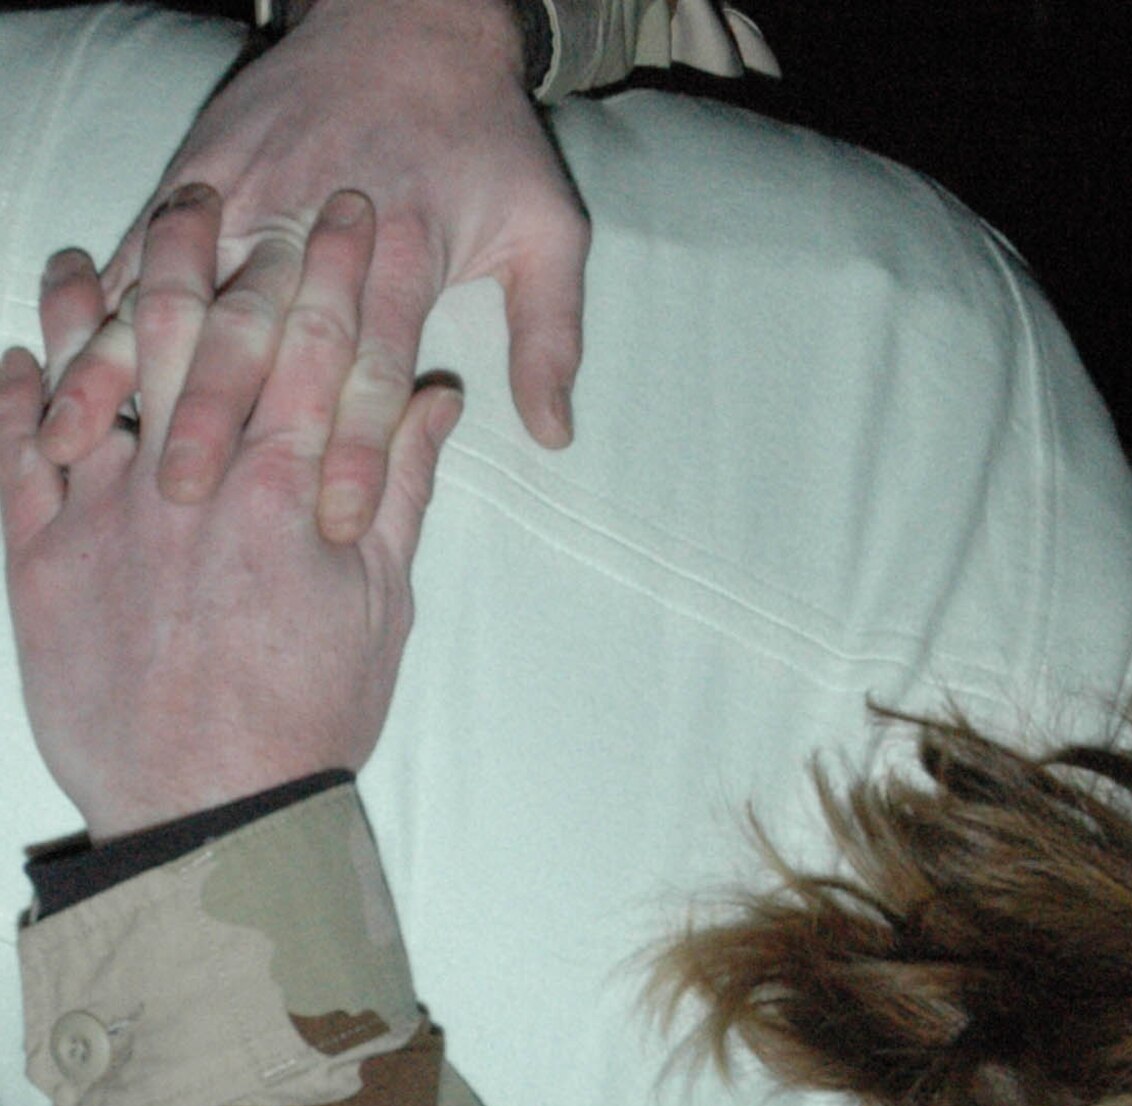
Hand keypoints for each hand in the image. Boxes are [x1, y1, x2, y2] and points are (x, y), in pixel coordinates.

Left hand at [2, 188, 459, 841]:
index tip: (356, 212)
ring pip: (97, 376)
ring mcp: (102, 512)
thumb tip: (428, 403)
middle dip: (220, 253)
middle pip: (204, 336)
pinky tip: (20, 353)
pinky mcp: (39, 557)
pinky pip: (13, 455)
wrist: (212, 810)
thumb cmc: (312, 713)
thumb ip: (395, 492)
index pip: (318, 349)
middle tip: (224, 184)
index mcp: (282, 488)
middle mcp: (185, 478)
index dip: (341, 273)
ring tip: (91, 249)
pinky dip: (16, 397)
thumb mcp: (382, 604)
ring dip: (93, 305)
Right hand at [37, 0, 582, 543]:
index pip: (374, 364)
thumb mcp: (550, 227)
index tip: (336, 520)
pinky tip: (67, 368)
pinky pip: (139, 250)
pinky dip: (98, 309)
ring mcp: (246, 198)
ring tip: (95, 445)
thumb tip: (555, 434)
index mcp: (403, 249)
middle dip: (222, 418)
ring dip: (134, 371)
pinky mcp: (198, 176)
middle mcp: (313, 224)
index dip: (356, 445)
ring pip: (180, 294)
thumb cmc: (487, 140)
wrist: (412, 19)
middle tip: (190, 498)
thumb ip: (550, 336)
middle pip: (261, 335)